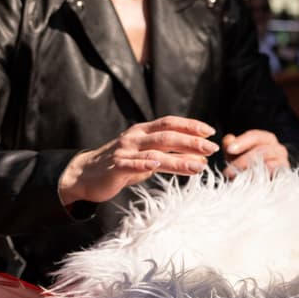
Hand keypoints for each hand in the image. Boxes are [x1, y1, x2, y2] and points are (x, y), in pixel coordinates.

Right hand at [58, 116, 218, 204]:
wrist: (86, 174)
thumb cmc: (122, 165)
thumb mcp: (148, 158)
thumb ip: (171, 156)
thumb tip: (200, 159)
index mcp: (144, 131)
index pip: (170, 123)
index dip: (191, 125)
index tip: (210, 131)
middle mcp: (135, 137)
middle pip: (167, 136)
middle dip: (192, 142)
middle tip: (212, 148)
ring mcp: (125, 150)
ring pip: (155, 151)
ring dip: (178, 159)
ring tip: (198, 165)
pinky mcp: (115, 166)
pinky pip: (131, 163)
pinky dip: (144, 164)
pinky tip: (156, 166)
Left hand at [223, 129, 288, 178]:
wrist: (258, 183)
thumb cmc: (246, 165)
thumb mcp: (235, 154)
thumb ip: (229, 145)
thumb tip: (229, 140)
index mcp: (266, 139)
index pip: (255, 136)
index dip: (241, 142)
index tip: (229, 149)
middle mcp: (278, 148)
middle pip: (262, 149)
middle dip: (243, 160)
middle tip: (228, 170)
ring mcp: (283, 162)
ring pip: (268, 163)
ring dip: (250, 171)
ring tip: (236, 177)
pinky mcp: (284, 175)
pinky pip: (274, 175)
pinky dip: (261, 177)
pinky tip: (250, 181)